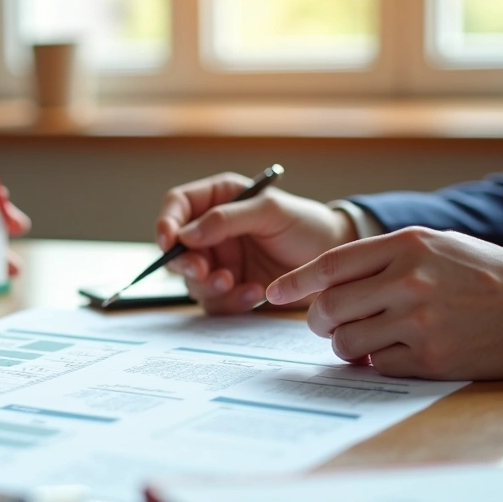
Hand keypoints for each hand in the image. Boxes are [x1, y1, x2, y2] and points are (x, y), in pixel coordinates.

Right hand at [156, 173, 357, 313]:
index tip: (169, 242)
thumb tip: (186, 234)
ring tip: (236, 283)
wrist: (336, 264)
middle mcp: (213, 231)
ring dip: (209, 285)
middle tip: (202, 271)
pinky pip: (215, 302)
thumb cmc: (308, 225)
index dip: (166, 222)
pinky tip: (254, 293)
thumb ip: (227, 218)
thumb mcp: (271, 211)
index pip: (177, 205)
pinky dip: (230, 301)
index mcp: (219, 199)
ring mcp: (221, 262)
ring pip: (192, 280)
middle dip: (185, 263)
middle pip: (176, 247)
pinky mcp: (231, 288)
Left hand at [265, 227, 502, 379]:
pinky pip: (380, 366)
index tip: (274, 293)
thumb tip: (330, 283)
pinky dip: (379, 364)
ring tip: (366, 341)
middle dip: (319, 322)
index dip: (296, 281)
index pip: (331, 264)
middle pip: (330, 307)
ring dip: (347, 347)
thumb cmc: (488, 273)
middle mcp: (408, 280)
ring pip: (348, 342)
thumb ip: (385, 259)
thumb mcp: (436, 245)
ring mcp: (420, 320)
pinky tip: (396, 354)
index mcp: (406, 246)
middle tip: (326, 326)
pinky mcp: (434, 357)